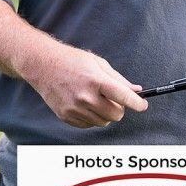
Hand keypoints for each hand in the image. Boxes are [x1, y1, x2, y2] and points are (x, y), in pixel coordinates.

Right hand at [18, 40, 147, 128]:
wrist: (42, 65)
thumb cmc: (72, 60)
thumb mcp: (97, 63)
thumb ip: (118, 79)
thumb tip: (137, 91)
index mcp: (96, 80)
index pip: (124, 98)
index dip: (138, 104)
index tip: (143, 105)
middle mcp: (85, 97)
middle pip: (116, 115)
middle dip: (120, 108)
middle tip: (115, 99)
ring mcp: (75, 109)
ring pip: (104, 122)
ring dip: (105, 113)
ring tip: (97, 99)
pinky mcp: (66, 116)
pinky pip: (89, 125)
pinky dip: (92, 117)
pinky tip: (85, 104)